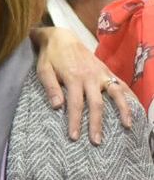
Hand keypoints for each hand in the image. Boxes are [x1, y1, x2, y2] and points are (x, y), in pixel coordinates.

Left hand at [34, 26, 135, 143]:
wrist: (62, 37)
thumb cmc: (50, 56)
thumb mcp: (43, 70)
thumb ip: (51, 87)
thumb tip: (57, 106)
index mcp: (73, 78)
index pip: (75, 105)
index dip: (75, 122)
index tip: (74, 137)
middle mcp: (90, 77)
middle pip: (96, 104)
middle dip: (96, 124)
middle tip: (96, 141)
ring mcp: (102, 74)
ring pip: (116, 94)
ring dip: (122, 110)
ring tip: (127, 127)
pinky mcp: (107, 71)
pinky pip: (122, 85)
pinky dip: (129, 97)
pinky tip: (135, 109)